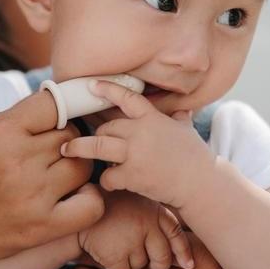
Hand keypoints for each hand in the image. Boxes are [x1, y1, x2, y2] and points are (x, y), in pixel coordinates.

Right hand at [0, 90, 103, 268]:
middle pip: (70, 135)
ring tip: (57, 173)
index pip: (55, 103)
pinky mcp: (40, 228)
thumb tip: (61, 105)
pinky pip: (90, 206)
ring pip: (82, 166)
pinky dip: (88, 198)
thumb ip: (18, 120)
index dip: (60, 108)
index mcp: (0, 131)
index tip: (58, 117)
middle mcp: (18, 161)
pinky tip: (73, 196)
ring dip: (75, 167)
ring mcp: (32, 196)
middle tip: (49, 151)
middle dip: (64, 139)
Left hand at [61, 80, 212, 208]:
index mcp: (153, 118)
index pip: (127, 98)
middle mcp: (141, 132)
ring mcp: (135, 153)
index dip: (107, 89)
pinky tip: (112, 182)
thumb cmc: (196, 157)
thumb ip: (179, 119)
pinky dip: (108, 180)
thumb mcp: (187, 130)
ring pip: (97, 146)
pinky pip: (108, 175)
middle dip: (98, 133)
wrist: (202, 184)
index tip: (91, 84)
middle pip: (106, 127)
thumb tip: (182, 111)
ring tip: (67, 150)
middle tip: (88, 139)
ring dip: (80, 148)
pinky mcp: (132, 175)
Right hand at [78, 191, 192, 268]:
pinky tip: (104, 246)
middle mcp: (147, 224)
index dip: (183, 252)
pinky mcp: (115, 255)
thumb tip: (184, 259)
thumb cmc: (109, 203)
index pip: (177, 235)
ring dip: (129, 261)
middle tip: (138, 252)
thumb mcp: (138, 203)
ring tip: (115, 239)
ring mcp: (131, 240)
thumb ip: (159, 223)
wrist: (75, 201)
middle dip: (154, 264)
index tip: (187, 266)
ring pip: (140, 267)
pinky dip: (112, 265)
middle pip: (162, 260)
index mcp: (155, 210)